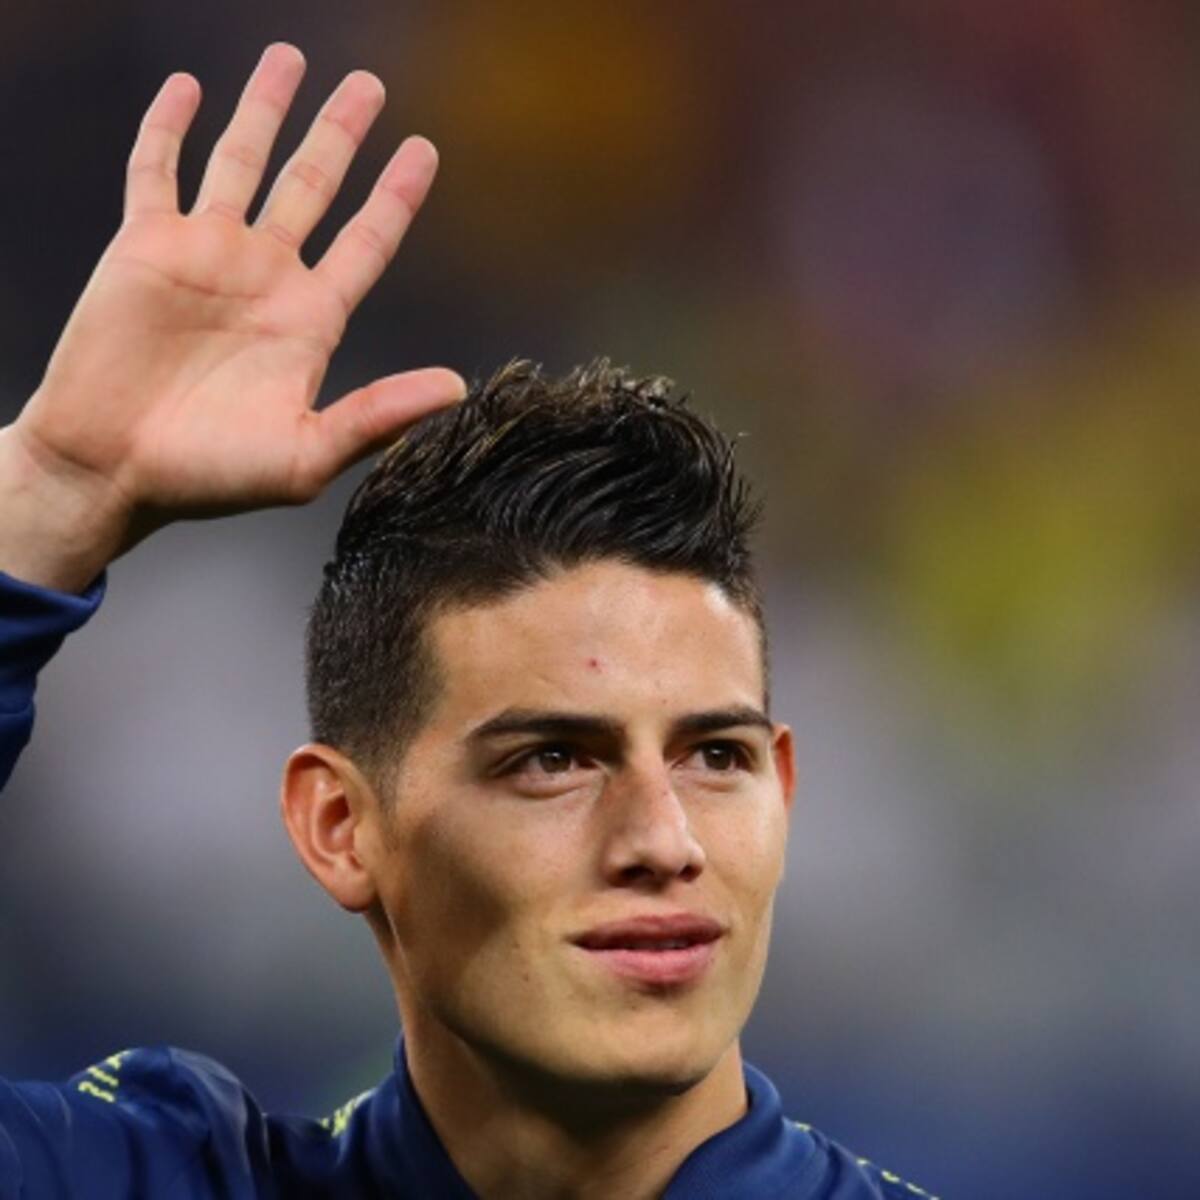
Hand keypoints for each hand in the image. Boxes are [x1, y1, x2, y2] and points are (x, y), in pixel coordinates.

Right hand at [0, 43, 464, 590]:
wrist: (113, 469)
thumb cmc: (211, 474)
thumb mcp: (307, 453)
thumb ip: (379, 415)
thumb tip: (457, 386)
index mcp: (310, 321)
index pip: (366, 243)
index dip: (396, 197)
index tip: (423, 151)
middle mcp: (266, 277)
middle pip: (313, 185)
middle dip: (340, 133)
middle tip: (370, 86)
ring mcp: (206, 255)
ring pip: (242, 162)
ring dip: (264, 110)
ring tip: (291, 58)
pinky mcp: (145, 246)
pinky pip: (156, 170)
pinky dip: (168, 128)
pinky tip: (187, 88)